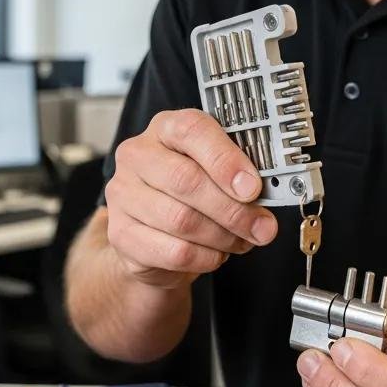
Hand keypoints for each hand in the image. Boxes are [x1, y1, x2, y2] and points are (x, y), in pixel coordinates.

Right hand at [104, 109, 277, 287]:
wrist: (153, 238)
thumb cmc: (189, 196)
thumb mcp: (214, 173)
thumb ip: (238, 177)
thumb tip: (264, 199)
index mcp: (164, 128)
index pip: (192, 131)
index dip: (225, 160)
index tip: (253, 187)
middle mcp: (137, 155)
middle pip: (186, 180)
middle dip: (233, 209)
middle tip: (262, 227)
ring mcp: (123, 195)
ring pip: (181, 220)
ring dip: (222, 236)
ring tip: (241, 241)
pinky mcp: (121, 234)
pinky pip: (174, 251)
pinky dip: (205, 257)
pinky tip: (216, 254)